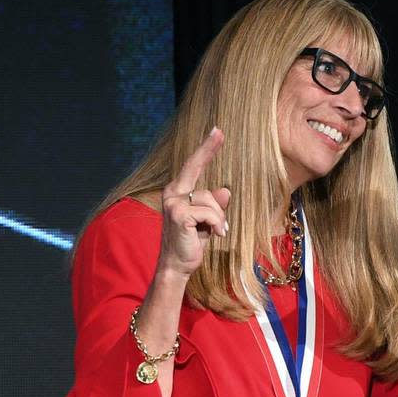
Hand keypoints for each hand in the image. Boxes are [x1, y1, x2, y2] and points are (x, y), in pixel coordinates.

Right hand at [157, 127, 231, 278]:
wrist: (177, 265)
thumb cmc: (192, 242)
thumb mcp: (208, 221)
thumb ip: (214, 205)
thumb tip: (225, 190)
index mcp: (178, 192)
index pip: (192, 166)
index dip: (204, 149)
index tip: (216, 131)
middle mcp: (172, 193)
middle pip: (194, 167)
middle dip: (207, 149)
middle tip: (219, 131)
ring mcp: (173, 203)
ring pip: (211, 199)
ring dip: (219, 218)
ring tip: (214, 231)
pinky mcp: (179, 215)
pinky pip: (211, 213)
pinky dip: (217, 225)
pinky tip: (214, 235)